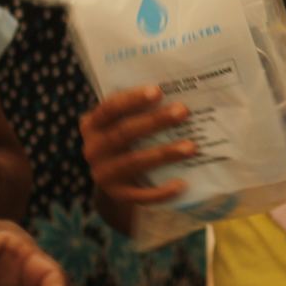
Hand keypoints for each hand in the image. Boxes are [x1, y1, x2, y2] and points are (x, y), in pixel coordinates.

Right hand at [79, 86, 192, 206]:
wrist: (118, 178)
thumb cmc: (130, 137)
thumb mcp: (126, 121)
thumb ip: (143, 108)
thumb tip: (184, 91)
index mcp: (94, 124)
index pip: (110, 108)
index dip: (133, 100)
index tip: (158, 91)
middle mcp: (93, 149)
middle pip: (124, 133)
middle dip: (155, 121)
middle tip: (183, 111)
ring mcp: (103, 173)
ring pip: (134, 162)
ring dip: (164, 153)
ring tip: (191, 147)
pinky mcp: (117, 194)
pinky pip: (139, 195)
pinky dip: (160, 192)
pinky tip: (181, 184)